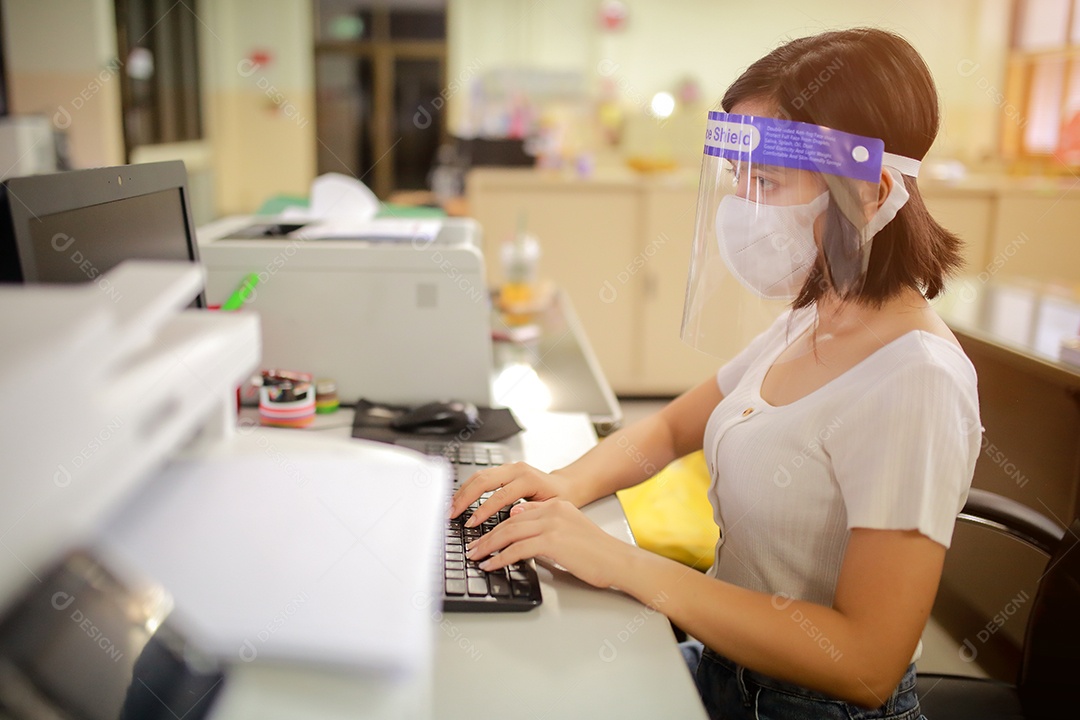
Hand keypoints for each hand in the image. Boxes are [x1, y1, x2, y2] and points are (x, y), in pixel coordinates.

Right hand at [449, 462, 576, 526]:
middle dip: (465, 498)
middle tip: (452, 514)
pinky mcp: (503, 469)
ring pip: (479, 475)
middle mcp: (516, 469)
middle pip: (484, 480)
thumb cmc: (560, 499)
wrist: (565, 486)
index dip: (483, 510)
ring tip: (451, 507)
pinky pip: (481, 476)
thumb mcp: (552, 508)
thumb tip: (511, 516)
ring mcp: (508, 467)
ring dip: (462, 491)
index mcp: (529, 479)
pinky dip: (468, 487)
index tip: (471, 523)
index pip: (500, 495)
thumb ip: (533, 510)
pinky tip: (460, 499)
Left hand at [465, 499, 629, 588]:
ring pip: (509, 533)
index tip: (482, 535)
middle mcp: (552, 510)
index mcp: (555, 506)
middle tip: (472, 548)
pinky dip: (500, 558)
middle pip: (509, 522)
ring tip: (476, 557)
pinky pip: (517, 549)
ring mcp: (552, 524)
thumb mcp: (568, 532)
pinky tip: (491, 565)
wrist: (618, 560)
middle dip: (486, 536)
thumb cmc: (597, 552)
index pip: (517, 514)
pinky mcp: (552, 541)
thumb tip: (518, 526)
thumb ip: (545, 526)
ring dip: (488, 546)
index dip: (496, 525)